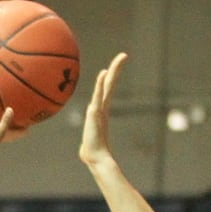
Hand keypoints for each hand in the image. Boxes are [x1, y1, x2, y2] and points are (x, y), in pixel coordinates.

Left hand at [77, 53, 128, 169]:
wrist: (93, 155)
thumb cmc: (91, 150)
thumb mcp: (89, 137)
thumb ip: (89, 137)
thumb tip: (86, 146)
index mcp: (101, 108)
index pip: (107, 88)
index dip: (111, 76)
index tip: (115, 65)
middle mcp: (102, 105)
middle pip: (110, 83)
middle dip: (117, 68)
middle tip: (124, 55)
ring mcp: (100, 108)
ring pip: (108, 85)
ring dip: (114, 70)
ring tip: (121, 57)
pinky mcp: (97, 112)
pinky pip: (99, 94)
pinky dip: (102, 83)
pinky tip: (104, 73)